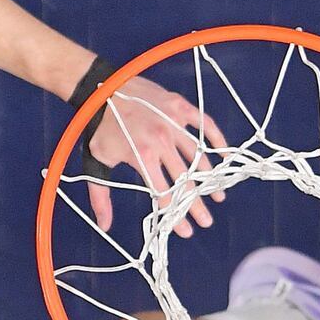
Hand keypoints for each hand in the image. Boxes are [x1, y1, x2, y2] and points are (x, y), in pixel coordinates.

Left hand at [85, 76, 227, 237]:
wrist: (101, 89)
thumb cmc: (98, 128)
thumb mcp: (96, 163)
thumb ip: (101, 196)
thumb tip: (104, 226)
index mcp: (143, 157)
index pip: (165, 194)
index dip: (176, 216)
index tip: (186, 231)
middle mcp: (162, 141)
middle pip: (186, 180)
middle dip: (197, 204)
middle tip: (206, 220)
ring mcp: (174, 122)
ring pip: (199, 156)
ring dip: (210, 178)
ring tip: (217, 196)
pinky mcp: (180, 107)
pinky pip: (205, 125)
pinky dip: (216, 141)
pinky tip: (223, 159)